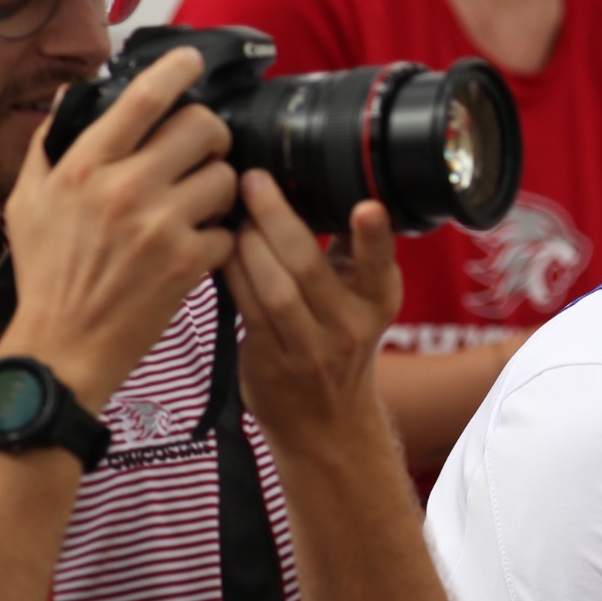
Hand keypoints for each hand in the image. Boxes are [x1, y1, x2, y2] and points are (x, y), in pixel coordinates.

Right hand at [0, 48, 235, 412]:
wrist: (62, 346)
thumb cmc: (45, 275)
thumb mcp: (26, 201)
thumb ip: (50, 143)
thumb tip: (72, 95)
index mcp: (84, 166)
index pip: (143, 99)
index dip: (176, 70)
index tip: (192, 60)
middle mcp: (124, 188)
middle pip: (203, 127)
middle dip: (211, 135)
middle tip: (203, 151)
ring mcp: (160, 226)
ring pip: (227, 177)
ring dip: (221, 186)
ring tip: (200, 203)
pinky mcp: (188, 263)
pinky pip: (230, 229)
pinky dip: (222, 237)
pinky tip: (200, 245)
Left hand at [224, 172, 402, 447]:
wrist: (325, 421)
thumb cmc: (338, 343)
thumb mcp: (361, 299)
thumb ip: (347, 251)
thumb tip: (315, 182)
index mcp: (379, 299)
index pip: (381, 264)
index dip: (375, 237)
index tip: (368, 207)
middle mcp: (351, 325)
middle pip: (309, 266)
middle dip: (277, 218)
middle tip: (253, 180)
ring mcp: (312, 348)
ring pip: (274, 287)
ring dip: (248, 244)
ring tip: (235, 213)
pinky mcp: (273, 360)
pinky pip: (248, 306)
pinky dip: (232, 271)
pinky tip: (221, 247)